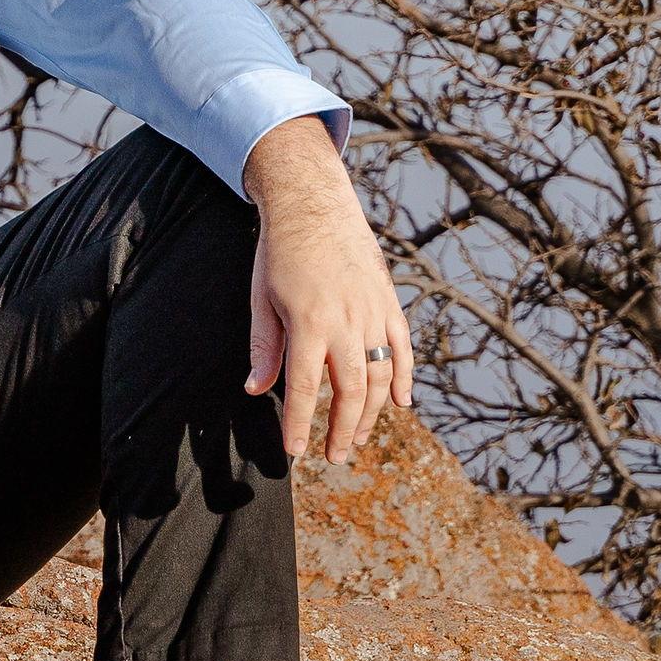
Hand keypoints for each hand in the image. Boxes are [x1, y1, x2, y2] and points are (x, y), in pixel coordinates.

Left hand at [241, 113, 414, 466]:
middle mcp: (346, 321)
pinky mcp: (389, 301)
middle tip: (334, 456)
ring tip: (358, 438)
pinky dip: (405, 377)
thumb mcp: (262, 299)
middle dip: (342, 429)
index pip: (304, 388)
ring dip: (371, 412)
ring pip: (381, 375)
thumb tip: (255, 390)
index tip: (296, 452)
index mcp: (309, 323)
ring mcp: (373, 312)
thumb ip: (265, 347)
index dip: (300, 424)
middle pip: (351, 390)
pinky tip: (400, 403)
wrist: (314, 204)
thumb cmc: (281, 252)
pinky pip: (403, 347)